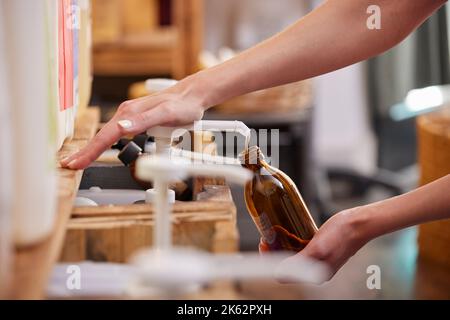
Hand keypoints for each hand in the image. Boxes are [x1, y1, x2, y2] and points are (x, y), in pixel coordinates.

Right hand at [61, 77, 207, 168]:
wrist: (192, 95)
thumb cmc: (183, 105)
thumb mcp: (166, 114)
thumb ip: (144, 120)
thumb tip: (121, 127)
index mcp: (130, 113)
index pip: (105, 136)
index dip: (90, 151)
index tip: (76, 163)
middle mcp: (127, 114)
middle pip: (102, 136)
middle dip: (85, 151)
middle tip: (70, 165)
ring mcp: (131, 116)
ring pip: (107, 135)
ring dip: (92, 148)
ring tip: (80, 160)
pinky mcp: (136, 119)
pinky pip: (115, 133)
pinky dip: (104, 142)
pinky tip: (100, 148)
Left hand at [260, 207, 370, 280]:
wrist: (360, 223)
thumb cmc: (342, 233)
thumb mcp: (318, 247)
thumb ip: (300, 261)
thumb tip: (279, 272)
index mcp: (315, 275)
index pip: (282, 275)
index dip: (269, 260)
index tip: (265, 243)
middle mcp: (315, 271)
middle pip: (285, 266)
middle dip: (273, 252)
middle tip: (267, 236)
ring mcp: (317, 261)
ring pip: (290, 256)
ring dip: (279, 246)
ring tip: (274, 232)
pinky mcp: (319, 251)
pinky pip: (299, 250)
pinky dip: (290, 242)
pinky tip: (286, 232)